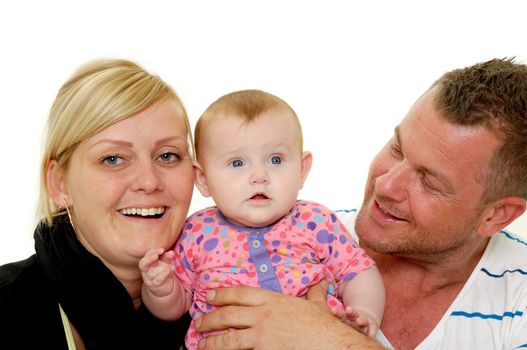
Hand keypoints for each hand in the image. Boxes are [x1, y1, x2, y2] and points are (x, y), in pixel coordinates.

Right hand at [139, 248, 175, 296]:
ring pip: (151, 273)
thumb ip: (167, 257)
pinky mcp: (154, 286)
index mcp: (148, 262)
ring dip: (162, 268)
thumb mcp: (165, 262)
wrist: (164, 286)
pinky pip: (157, 280)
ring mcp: (149, 279)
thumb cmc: (163, 271)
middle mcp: (146, 270)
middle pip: (142, 264)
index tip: (162, 250)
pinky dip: (163, 274)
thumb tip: (172, 252)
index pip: (147, 255)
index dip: (153, 251)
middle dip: (149, 258)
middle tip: (157, 255)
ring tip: (171, 266)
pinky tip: (170, 270)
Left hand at [195, 281, 381, 349]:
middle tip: (199, 323)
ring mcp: (261, 336)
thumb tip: (322, 283)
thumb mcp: (318, 305)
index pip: (240, 293)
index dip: (222, 294)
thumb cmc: (324, 326)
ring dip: (212, 342)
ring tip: (201, 344)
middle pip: (228, 315)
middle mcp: (263, 316)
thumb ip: (315, 293)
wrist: (331, 344)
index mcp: (273, 300)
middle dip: (210, 319)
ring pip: (228, 338)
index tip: (210, 296)